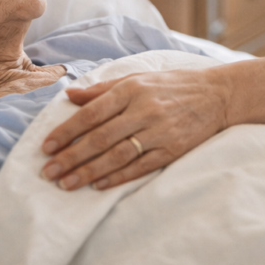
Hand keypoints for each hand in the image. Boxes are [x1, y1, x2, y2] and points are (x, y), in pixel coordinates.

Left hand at [40, 68, 231, 190]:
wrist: (218, 95)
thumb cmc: (172, 85)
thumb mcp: (137, 79)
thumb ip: (102, 89)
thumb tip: (69, 94)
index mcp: (131, 89)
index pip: (92, 113)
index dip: (67, 131)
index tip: (46, 146)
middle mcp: (144, 109)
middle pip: (100, 138)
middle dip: (71, 157)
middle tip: (48, 172)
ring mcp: (159, 131)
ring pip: (117, 155)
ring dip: (89, 172)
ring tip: (66, 184)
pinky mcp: (173, 149)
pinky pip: (141, 167)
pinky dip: (118, 177)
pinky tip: (99, 185)